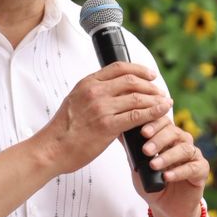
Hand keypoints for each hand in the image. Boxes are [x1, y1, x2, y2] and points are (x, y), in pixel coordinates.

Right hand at [37, 62, 168, 176]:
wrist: (51, 149)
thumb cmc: (63, 131)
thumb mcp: (75, 103)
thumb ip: (94, 96)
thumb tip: (116, 96)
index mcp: (87, 83)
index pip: (118, 67)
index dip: (139, 69)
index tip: (150, 75)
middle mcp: (95, 92)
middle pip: (131, 80)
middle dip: (151, 85)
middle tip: (160, 92)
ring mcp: (101, 108)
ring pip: (137, 98)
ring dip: (156, 100)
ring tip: (165, 103)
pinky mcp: (107, 126)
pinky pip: (137, 116)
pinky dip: (153, 113)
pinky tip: (161, 113)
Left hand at [135, 111, 208, 216]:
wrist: (165, 207)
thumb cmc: (152, 183)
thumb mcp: (137, 166)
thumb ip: (131, 150)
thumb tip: (118, 132)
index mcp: (168, 138)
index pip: (164, 123)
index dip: (154, 125)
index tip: (142, 132)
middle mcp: (183, 143)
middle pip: (175, 133)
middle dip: (159, 140)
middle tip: (146, 150)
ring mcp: (194, 156)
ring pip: (184, 149)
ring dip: (168, 156)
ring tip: (154, 165)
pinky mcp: (202, 171)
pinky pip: (193, 168)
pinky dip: (179, 172)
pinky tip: (167, 176)